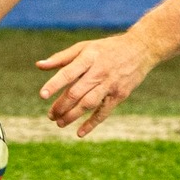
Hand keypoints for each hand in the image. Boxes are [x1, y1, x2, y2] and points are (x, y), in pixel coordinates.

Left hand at [36, 32, 158, 136]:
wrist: (140, 49)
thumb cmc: (106, 49)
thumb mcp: (84, 47)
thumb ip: (61, 58)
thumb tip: (39, 65)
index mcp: (89, 57)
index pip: (68, 73)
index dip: (54, 84)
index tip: (42, 96)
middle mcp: (99, 71)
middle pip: (77, 92)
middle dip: (61, 106)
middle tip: (50, 115)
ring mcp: (110, 84)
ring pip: (88, 104)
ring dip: (72, 115)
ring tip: (59, 123)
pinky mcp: (119, 95)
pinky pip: (104, 112)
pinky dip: (92, 123)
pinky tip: (80, 132)